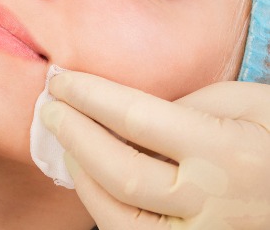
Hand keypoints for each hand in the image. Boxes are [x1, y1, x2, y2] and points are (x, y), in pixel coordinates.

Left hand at [41, 71, 269, 228]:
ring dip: (81, 174)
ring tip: (65, 143)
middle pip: (119, 169)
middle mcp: (209, 199)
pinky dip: (100, 205)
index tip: (61, 82)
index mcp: (224, 151)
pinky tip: (90, 177)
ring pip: (117, 215)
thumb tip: (123, 112)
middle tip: (51, 109)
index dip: (89, 96)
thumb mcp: (246, 104)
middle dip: (74, 134)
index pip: (136, 118)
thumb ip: (185, 105)